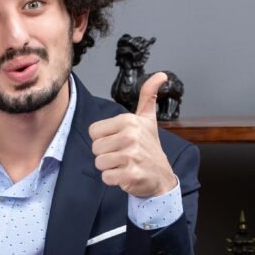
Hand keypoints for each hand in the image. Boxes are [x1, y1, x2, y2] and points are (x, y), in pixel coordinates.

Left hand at [89, 72, 177, 197]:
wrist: (161, 175)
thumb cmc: (149, 146)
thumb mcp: (148, 119)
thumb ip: (148, 95)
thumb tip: (161, 75)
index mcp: (129, 120)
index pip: (94, 132)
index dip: (104, 139)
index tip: (119, 141)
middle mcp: (130, 136)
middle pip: (95, 148)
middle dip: (106, 154)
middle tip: (123, 154)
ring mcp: (131, 156)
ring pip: (99, 163)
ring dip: (109, 167)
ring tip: (124, 164)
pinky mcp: (130, 175)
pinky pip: (106, 177)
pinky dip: (113, 179)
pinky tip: (126, 175)